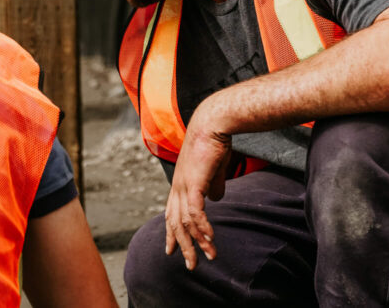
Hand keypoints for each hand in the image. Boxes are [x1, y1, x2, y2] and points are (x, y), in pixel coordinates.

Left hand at [164, 100, 231, 269]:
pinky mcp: (193, 183)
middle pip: (175, 223)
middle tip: (191, 265)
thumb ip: (213, 186)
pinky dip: (202, 228)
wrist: (213, 123)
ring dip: (198, 242)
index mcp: (180, 184)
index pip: (171, 214)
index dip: (172, 234)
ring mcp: (183, 185)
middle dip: (183, 246)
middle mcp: (177, 187)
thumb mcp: (213, 170)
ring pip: (185, 222)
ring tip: (208, 257)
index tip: (171, 251)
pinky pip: (195, 212)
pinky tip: (210, 239)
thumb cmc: (214, 143)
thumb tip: (216, 200)